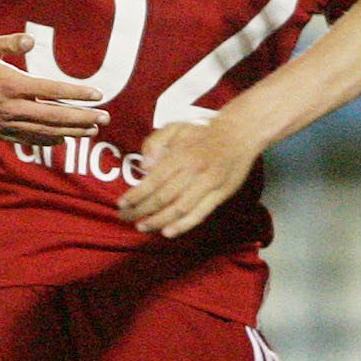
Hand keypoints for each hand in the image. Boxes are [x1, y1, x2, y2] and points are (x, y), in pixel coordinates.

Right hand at [0, 32, 103, 144]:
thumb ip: (11, 43)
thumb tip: (31, 41)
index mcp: (10, 84)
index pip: (53, 91)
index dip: (78, 94)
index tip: (97, 95)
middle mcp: (9, 107)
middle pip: (55, 116)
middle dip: (82, 118)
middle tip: (104, 119)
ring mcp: (2, 123)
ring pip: (43, 132)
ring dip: (70, 132)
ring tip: (90, 131)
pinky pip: (26, 139)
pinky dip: (47, 140)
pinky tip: (61, 139)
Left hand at [119, 115, 262, 237]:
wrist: (239, 134)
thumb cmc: (202, 133)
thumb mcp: (175, 128)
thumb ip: (155, 142)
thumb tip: (145, 167)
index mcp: (181, 155)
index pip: (154, 180)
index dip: (136, 195)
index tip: (121, 204)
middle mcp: (194, 171)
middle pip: (163, 197)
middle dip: (141, 211)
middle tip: (124, 218)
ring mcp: (208, 185)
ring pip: (179, 209)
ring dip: (158, 221)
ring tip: (142, 227)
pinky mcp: (220, 195)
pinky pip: (199, 214)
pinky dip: (183, 226)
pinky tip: (168, 232)